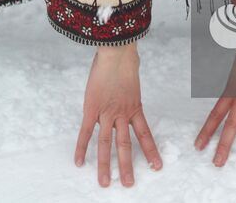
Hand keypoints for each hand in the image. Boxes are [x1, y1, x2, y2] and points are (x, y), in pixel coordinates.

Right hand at [75, 43, 161, 187]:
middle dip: (126, 166)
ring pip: (106, 144)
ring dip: (106, 165)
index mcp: (135, 108)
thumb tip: (127, 87)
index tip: (156, 166)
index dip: (150, 151)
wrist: (116, 52)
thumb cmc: (125, 60)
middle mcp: (122, 114)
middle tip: (129, 184)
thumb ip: (130, 90)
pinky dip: (81, 148)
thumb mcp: (133, 79)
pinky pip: (86, 132)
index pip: (145, 135)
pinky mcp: (92, 108)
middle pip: (125, 145)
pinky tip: (79, 163)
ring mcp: (106, 113)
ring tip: (106, 183)